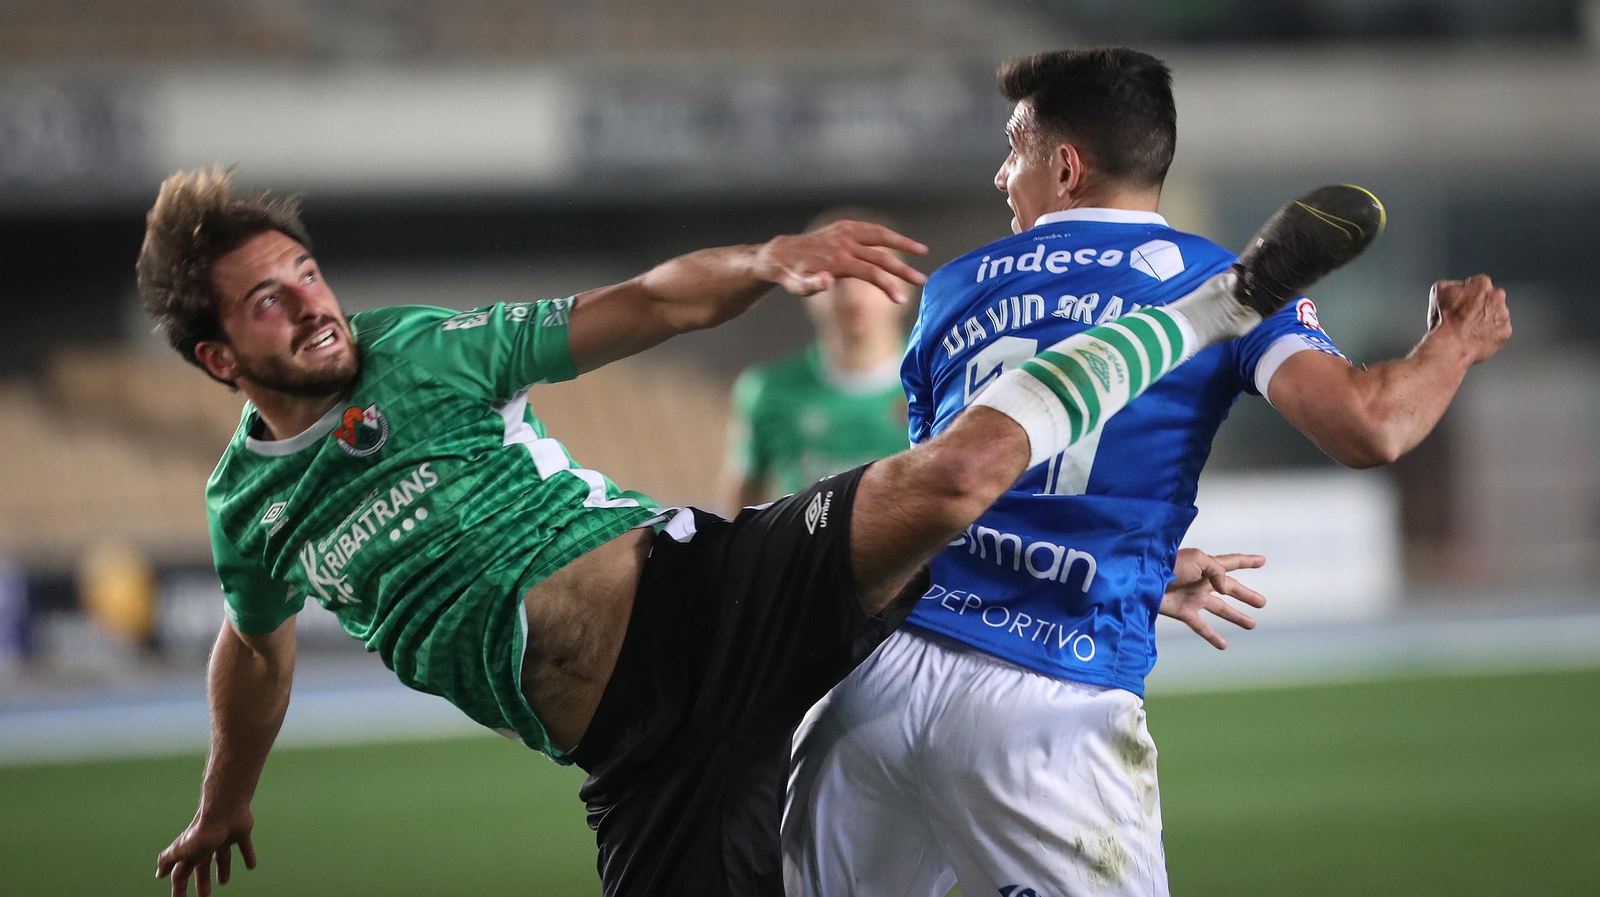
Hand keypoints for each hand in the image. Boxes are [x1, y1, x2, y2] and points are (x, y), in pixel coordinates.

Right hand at [156, 807, 256, 896]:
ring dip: (223, 869)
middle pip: (202, 867)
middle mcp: (206, 844)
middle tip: (205, 895)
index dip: (180, 888)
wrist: (224, 810)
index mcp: (190, 851)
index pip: (182, 873)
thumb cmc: (202, 832)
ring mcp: (223, 837)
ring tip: (223, 882)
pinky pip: (245, 846)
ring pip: (222, 857)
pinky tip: (251, 866)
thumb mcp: (180, 850)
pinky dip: (248, 856)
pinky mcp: (240, 832)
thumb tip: (158, 873)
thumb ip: (168, 860)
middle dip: (202, 881)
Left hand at [756, 219, 927, 303]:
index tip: (900, 300)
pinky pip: (870, 228)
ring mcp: (845, 232)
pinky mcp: (843, 226)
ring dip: (902, 242)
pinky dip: (887, 234)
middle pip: (881, 256)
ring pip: (880, 235)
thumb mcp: (797, 286)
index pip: (870, 273)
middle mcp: (844, 244)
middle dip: (903, 270)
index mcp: (837, 261)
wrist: (780, 254)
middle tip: (923, 281)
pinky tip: (899, 240)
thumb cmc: (792, 276)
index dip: (887, 286)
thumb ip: (812, 285)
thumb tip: (827, 281)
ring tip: (921, 250)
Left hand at [1160, 549, 1266, 649]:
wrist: (1144, 578)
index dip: (1248, 561)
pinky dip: (1212, 636)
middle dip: (1246, 595)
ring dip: (1236, 616)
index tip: (1262, 560)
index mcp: (1206, 565)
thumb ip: (1217, 571)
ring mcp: (1193, 597)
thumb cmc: (1170, 564)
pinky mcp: (1183, 611)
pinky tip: (1224, 645)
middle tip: (1262, 602)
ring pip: (1220, 608)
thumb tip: (1224, 588)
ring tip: (1252, 624)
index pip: (1232, 562)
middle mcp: (1202, 581)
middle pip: (1229, 589)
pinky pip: (1201, 626)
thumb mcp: (1198, 560)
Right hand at [1426, 274, 1510, 364]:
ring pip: (1496, 314)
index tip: (1461, 302)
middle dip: (1480, 305)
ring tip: (1470, 329)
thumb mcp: (1438, 291)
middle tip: (1466, 316)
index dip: (1468, 293)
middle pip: (1491, 298)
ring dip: (1486, 319)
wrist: (1450, 344)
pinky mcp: (1505, 331)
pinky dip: (1490, 333)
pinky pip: (1499, 331)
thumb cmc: (1444, 320)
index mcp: (1482, 284)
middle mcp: (1497, 296)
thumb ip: (1452, 284)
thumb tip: (1457, 287)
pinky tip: (1476, 336)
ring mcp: (1503, 314)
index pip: (1478, 284)